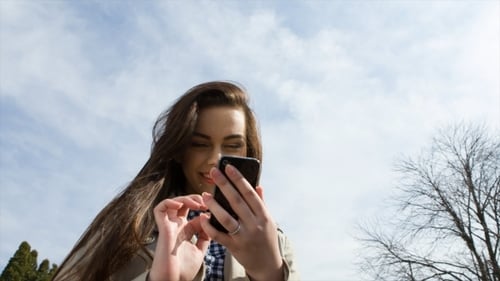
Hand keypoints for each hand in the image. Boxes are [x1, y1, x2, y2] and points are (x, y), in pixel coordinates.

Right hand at [149, 195, 209, 280]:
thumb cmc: (183, 270)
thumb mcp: (200, 250)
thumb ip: (205, 236)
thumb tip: (211, 221)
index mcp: (185, 231)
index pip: (193, 213)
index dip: (204, 208)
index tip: (215, 209)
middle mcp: (177, 227)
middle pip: (183, 204)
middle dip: (194, 198)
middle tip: (206, 200)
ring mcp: (169, 226)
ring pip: (172, 203)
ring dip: (184, 198)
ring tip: (197, 203)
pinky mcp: (163, 229)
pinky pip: (159, 209)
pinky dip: (169, 202)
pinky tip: (180, 204)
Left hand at [200, 165, 283, 280]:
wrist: (268, 265)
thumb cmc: (267, 239)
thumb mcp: (269, 221)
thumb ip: (262, 203)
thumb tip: (258, 186)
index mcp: (263, 215)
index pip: (250, 193)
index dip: (239, 179)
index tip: (229, 167)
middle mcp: (254, 225)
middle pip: (237, 201)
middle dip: (224, 185)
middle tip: (213, 172)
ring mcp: (244, 236)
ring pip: (226, 218)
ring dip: (214, 205)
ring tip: (204, 194)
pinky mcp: (234, 247)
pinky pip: (219, 235)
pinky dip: (210, 226)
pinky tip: (202, 217)